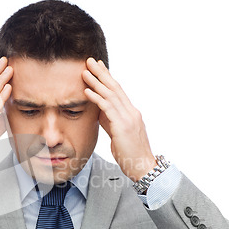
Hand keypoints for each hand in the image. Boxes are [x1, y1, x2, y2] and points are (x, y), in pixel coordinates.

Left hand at [82, 57, 155, 181]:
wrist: (143, 167)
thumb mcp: (118, 133)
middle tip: (90, 60)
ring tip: (85, 72)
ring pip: (111, 95)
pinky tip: (87, 91)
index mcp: (131, 113)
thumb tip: (99, 111)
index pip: (118, 90)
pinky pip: (108, 108)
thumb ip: (110, 120)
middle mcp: (131, 112)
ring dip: (96, 82)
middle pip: (115, 87)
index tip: (98, 66)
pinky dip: (97, 98)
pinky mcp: (123, 126)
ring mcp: (128, 118)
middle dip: (102, 73)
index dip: (108, 77)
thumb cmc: (130, 154)